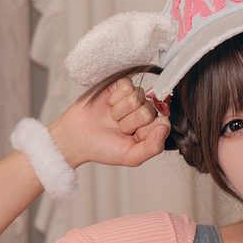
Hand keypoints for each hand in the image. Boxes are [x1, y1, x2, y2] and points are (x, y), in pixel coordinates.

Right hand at [51, 78, 168, 169]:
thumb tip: (165, 126)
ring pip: (137, 97)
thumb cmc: (103, 148)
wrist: (77, 136)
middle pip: (149, 110)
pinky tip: (108, 105)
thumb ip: (153, 147)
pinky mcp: (120, 85)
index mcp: (150, 130)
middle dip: (130, 122)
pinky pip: (127, 86)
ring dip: (120, 111)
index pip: (163, 122)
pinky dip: (115, 98)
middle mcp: (144, 112)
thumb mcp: (131, 156)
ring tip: (112, 118)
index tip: (132, 136)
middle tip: (118, 128)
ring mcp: (133, 98)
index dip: (146, 130)